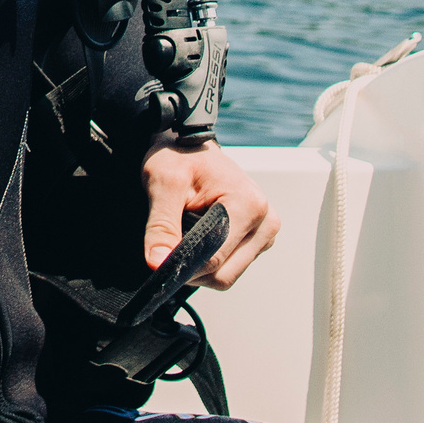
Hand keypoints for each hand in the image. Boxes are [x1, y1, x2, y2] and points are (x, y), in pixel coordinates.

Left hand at [143, 137, 277, 289]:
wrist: (189, 146)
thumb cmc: (178, 157)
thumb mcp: (162, 183)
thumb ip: (161, 226)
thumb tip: (159, 264)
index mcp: (249, 204)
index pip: (214, 258)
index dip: (182, 266)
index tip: (158, 259)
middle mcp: (266, 221)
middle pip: (223, 274)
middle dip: (190, 269)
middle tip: (166, 244)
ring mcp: (265, 233)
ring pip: (226, 277)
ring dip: (198, 267)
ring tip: (183, 234)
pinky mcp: (258, 240)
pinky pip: (229, 269)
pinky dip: (207, 263)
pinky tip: (197, 237)